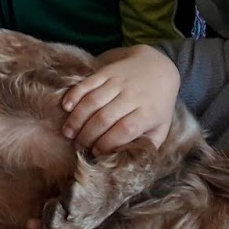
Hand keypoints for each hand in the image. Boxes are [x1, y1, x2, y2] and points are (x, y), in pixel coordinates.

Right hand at [61, 45, 179, 154]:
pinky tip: (66, 107)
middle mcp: (133, 95)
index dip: (107, 143)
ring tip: (68, 133)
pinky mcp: (106, 71)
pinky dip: (74, 95)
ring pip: (92, 102)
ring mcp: (118, 82)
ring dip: (77, 119)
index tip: (96, 153)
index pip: (124, 130)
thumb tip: (129, 161)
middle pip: (104, 118)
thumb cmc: (157, 102)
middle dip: (88, 135)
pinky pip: (86, 83)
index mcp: (149, 112)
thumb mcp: (162, 125)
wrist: (158, 66)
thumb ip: (149, 143)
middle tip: (79, 145)